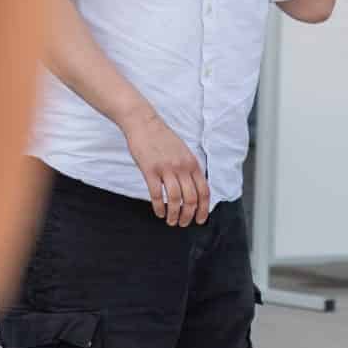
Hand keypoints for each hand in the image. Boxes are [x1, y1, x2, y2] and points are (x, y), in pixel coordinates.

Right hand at [123, 108, 211, 226]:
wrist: (143, 123)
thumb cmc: (162, 138)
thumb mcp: (183, 151)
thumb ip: (189, 168)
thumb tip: (194, 189)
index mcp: (192, 163)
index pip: (204, 191)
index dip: (203, 209)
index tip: (200, 220)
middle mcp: (182, 167)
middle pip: (191, 199)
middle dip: (189, 216)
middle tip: (184, 224)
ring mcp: (166, 168)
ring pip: (175, 200)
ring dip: (174, 215)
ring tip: (171, 222)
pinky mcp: (150, 170)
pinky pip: (156, 195)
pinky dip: (159, 208)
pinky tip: (158, 213)